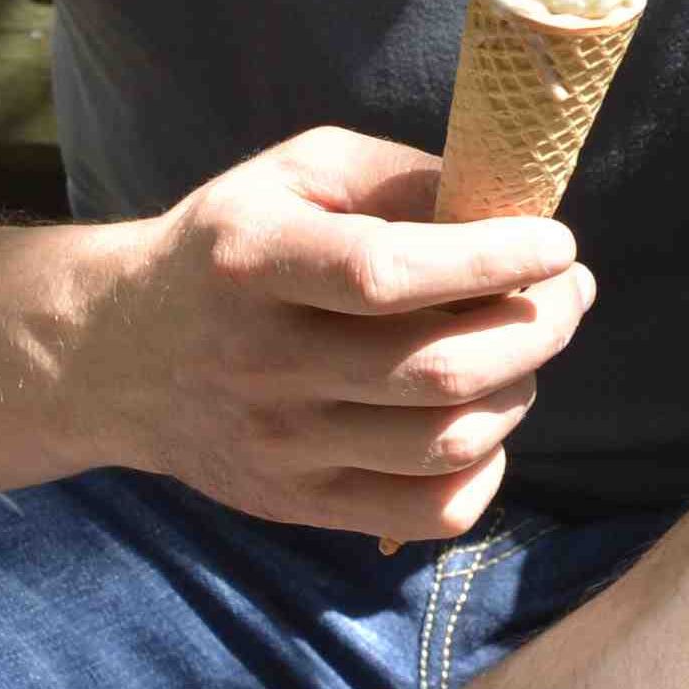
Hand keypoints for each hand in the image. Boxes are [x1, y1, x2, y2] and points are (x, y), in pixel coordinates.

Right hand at [81, 125, 594, 543]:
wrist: (120, 355)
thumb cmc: (233, 247)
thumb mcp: (297, 175)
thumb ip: (400, 177)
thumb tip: (509, 207)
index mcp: (256, 263)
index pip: (389, 275)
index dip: (493, 258)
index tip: (555, 242)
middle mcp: (265, 363)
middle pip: (437, 370)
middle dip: (539, 325)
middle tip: (568, 291)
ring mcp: (281, 447)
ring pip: (447, 443)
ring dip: (521, 389)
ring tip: (522, 348)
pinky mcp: (297, 505)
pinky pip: (430, 513)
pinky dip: (487, 467)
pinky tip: (483, 418)